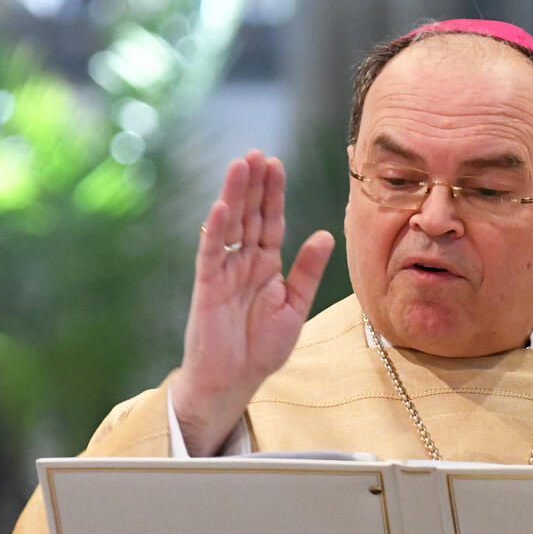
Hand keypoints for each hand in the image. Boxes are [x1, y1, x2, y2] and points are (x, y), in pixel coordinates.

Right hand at [171, 151, 335, 455]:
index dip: (273, 194)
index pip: (271, 222)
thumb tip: (325, 234)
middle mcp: (244, 262)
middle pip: (250, 216)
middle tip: (258, 153)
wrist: (234, 380)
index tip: (277, 164)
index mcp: (266, 265)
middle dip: (254, 185)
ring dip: (234, 196)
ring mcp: (224, 272)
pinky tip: (220, 206)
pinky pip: (211, 254)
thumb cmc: (262, 347)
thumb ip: (308, 271)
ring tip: (240, 165)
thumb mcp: (294, 306)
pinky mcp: (207, 287)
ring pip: (230, 226)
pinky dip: (215, 230)